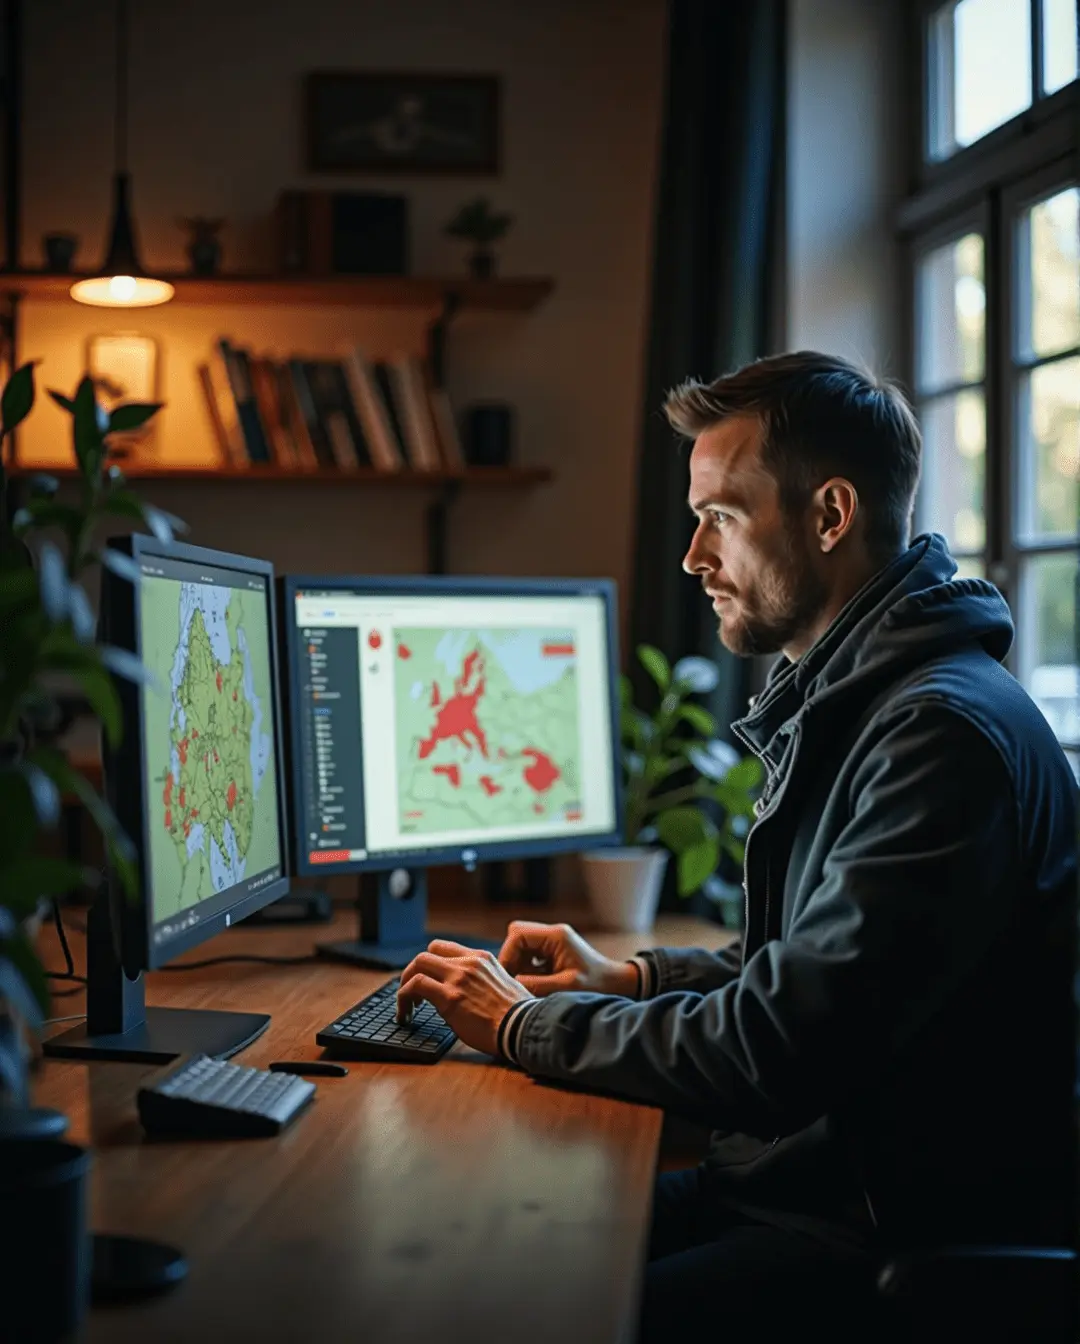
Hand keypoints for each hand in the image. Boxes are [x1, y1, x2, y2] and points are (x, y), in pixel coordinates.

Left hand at [396, 940, 534, 1056]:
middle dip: (413, 972)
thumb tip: (462, 993)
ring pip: (418, 964)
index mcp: (482, 958)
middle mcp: (468, 962)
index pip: (444, 948)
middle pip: (427, 954)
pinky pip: (415, 986)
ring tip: (405, 1005)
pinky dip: (403, 998)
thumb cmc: (517, 1015)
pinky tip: (404, 1014)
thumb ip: (480, 981)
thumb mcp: (501, 984)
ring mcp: (458, 977)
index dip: (431, 963)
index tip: (427, 979)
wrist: (523, 1027)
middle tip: (411, 992)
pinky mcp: (449, 997)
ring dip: (405, 984)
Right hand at [497, 921, 638, 997]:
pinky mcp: (553, 952)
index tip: (506, 976)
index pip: (518, 934)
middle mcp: (552, 934)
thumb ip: (537, 984)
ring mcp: (552, 942)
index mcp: (556, 936)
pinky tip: (534, 985)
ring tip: (524, 985)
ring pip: (521, 946)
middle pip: (517, 936)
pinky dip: (526, 969)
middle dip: (510, 958)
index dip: (507, 954)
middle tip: (512, 981)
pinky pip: (530, 955)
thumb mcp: (566, 987)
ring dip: (518, 965)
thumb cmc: (596, 985)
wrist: (616, 984)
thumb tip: (512, 983)